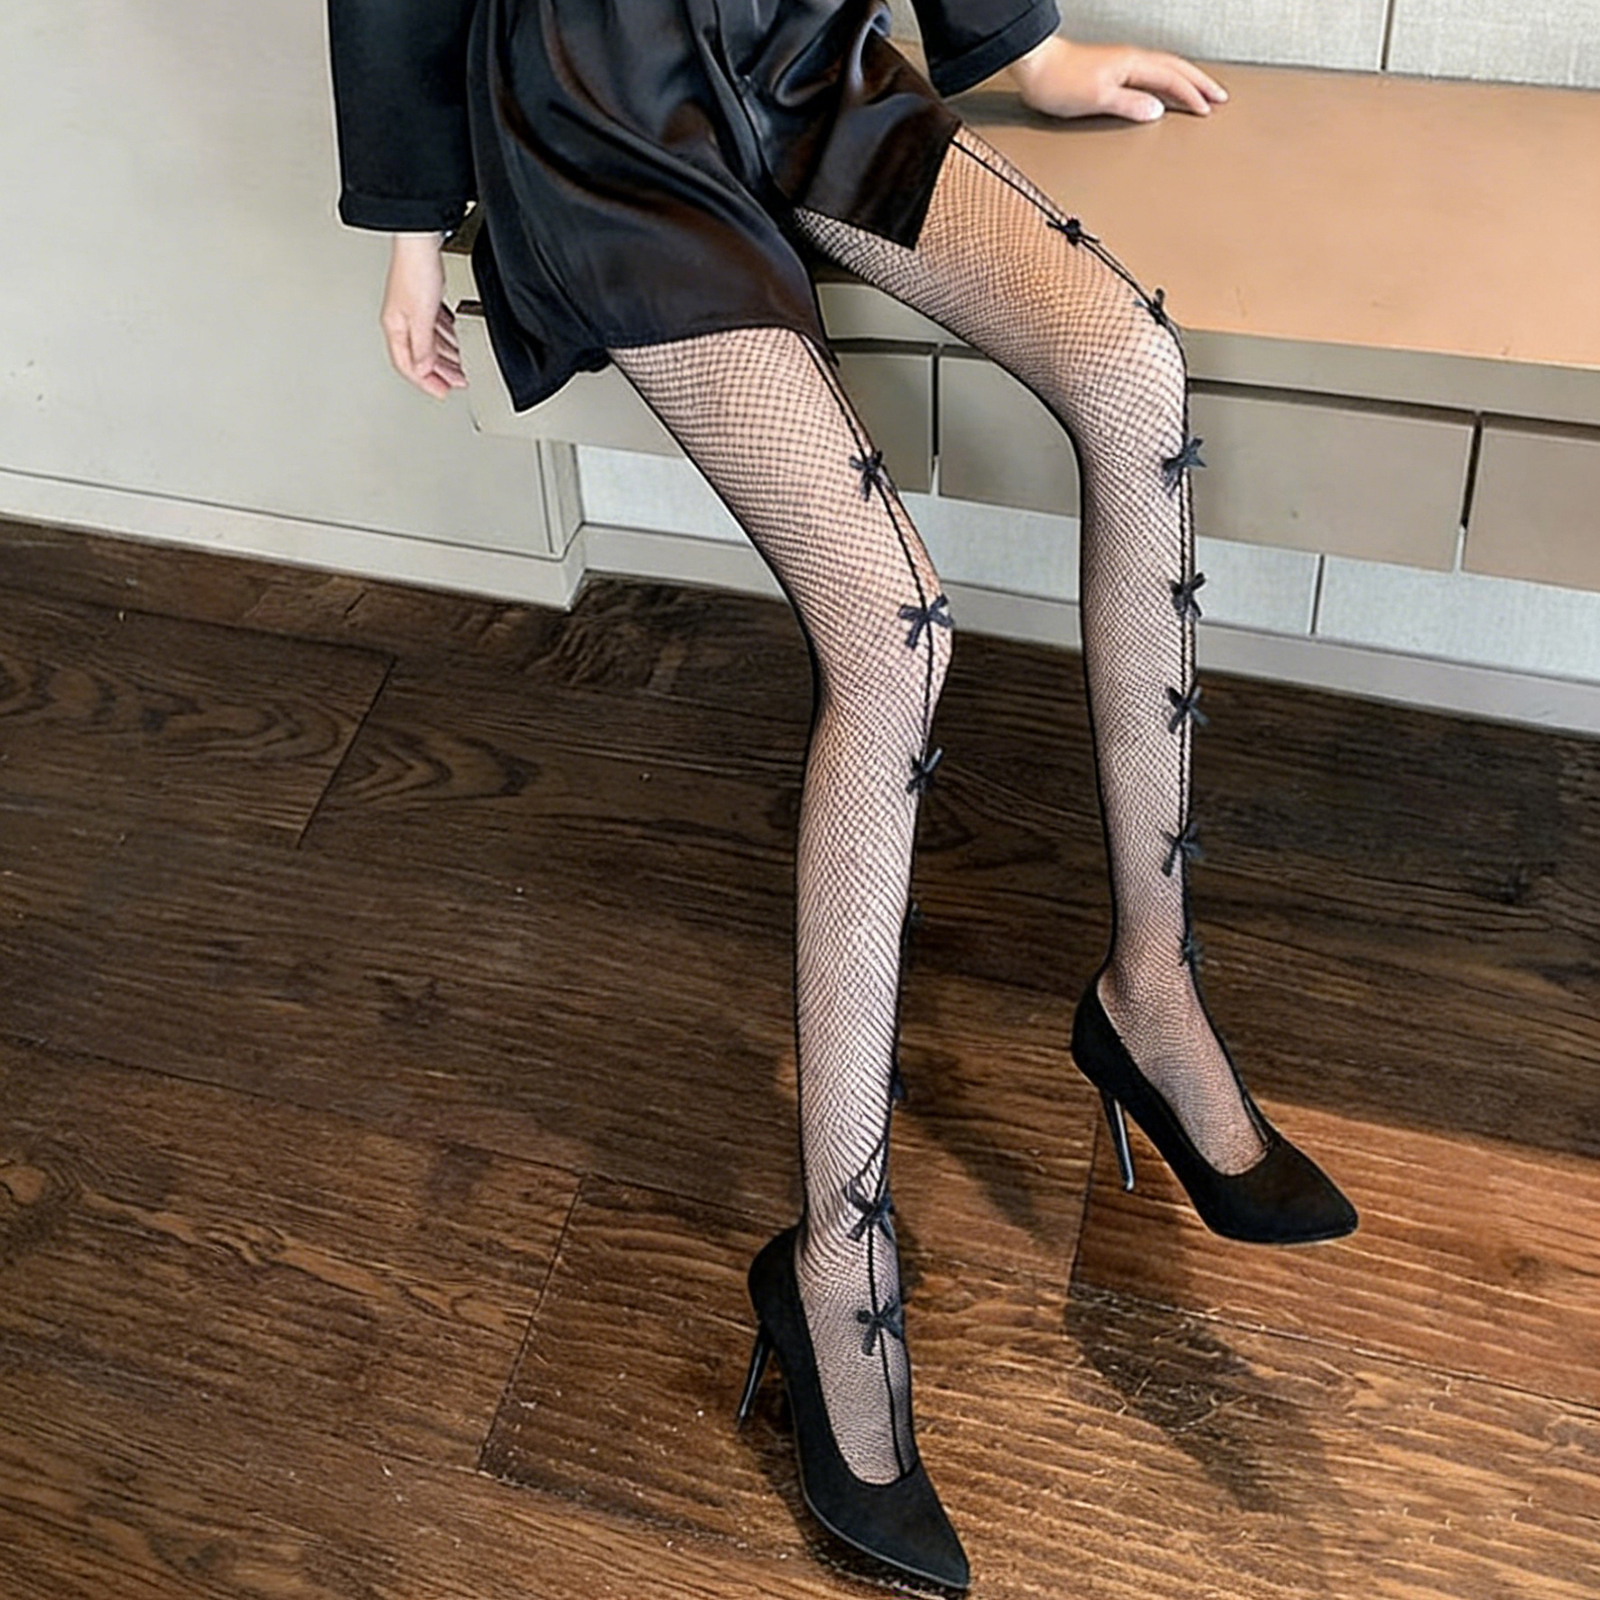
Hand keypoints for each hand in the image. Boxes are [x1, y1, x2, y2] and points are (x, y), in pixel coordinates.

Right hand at [380, 232, 467, 397]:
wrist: (419, 240)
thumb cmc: (416, 270)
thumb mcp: (422, 316)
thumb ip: (423, 346)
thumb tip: (422, 370)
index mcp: (395, 327)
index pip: (408, 366)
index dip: (426, 382)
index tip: (443, 392)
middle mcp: (402, 321)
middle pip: (421, 357)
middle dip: (440, 373)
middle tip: (457, 383)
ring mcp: (412, 310)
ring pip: (430, 343)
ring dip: (446, 356)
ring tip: (461, 366)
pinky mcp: (424, 298)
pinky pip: (436, 327)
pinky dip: (447, 338)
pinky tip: (455, 340)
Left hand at [1009, 35, 1227, 122]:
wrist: (1036, 66)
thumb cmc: (1059, 81)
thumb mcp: (1097, 98)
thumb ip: (1129, 104)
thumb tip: (1156, 111)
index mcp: (1132, 65)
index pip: (1172, 80)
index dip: (1192, 95)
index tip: (1207, 110)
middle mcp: (1131, 60)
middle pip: (1176, 68)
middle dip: (1200, 83)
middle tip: (1219, 97)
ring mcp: (1123, 63)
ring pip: (1166, 68)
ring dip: (1187, 80)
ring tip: (1202, 93)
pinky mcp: (1113, 70)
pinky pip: (1152, 72)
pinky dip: (1167, 80)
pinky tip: (1166, 89)